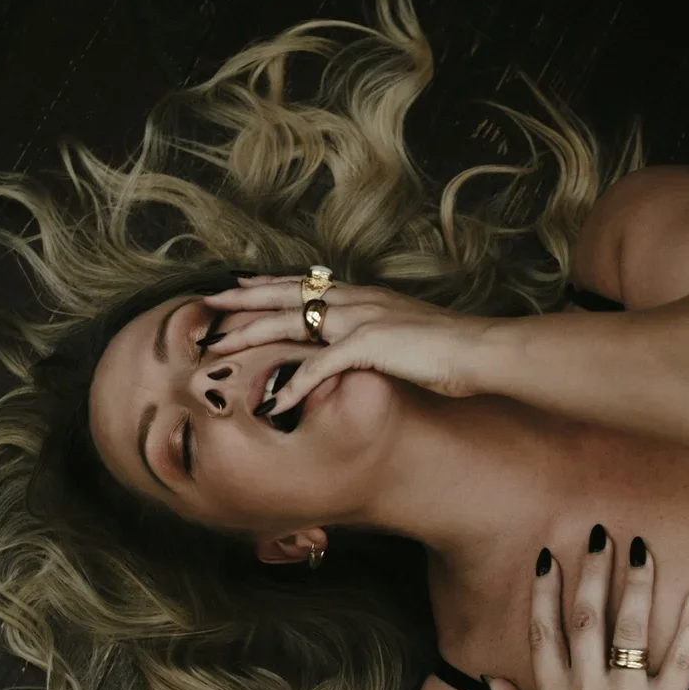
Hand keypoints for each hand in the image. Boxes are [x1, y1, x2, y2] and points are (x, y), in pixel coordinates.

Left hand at [200, 274, 493, 410]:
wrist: (480, 349)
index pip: (304, 284)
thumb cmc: (451, 349)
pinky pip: (319, 367)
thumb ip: (377, 336)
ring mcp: (359, 319)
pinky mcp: (368, 344)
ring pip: (289, 325)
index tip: (238, 284)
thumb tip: (364, 345)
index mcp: (362, 296)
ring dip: (250, 339)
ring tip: (218, 352)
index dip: (267, 284)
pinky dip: (292, 386)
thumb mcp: (406, 334)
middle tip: (208, 306)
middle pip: (285, 296)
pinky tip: (271, 404)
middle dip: (243, 302)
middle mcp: (355, 301)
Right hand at [488, 529, 688, 689]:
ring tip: (642, 549)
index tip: (549, 556)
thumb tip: (492, 681)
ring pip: (630, 630)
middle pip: (586, 619)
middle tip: (602, 533)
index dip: (545, 592)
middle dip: (592, 571)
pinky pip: (682, 660)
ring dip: (637, 584)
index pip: (544, 634)